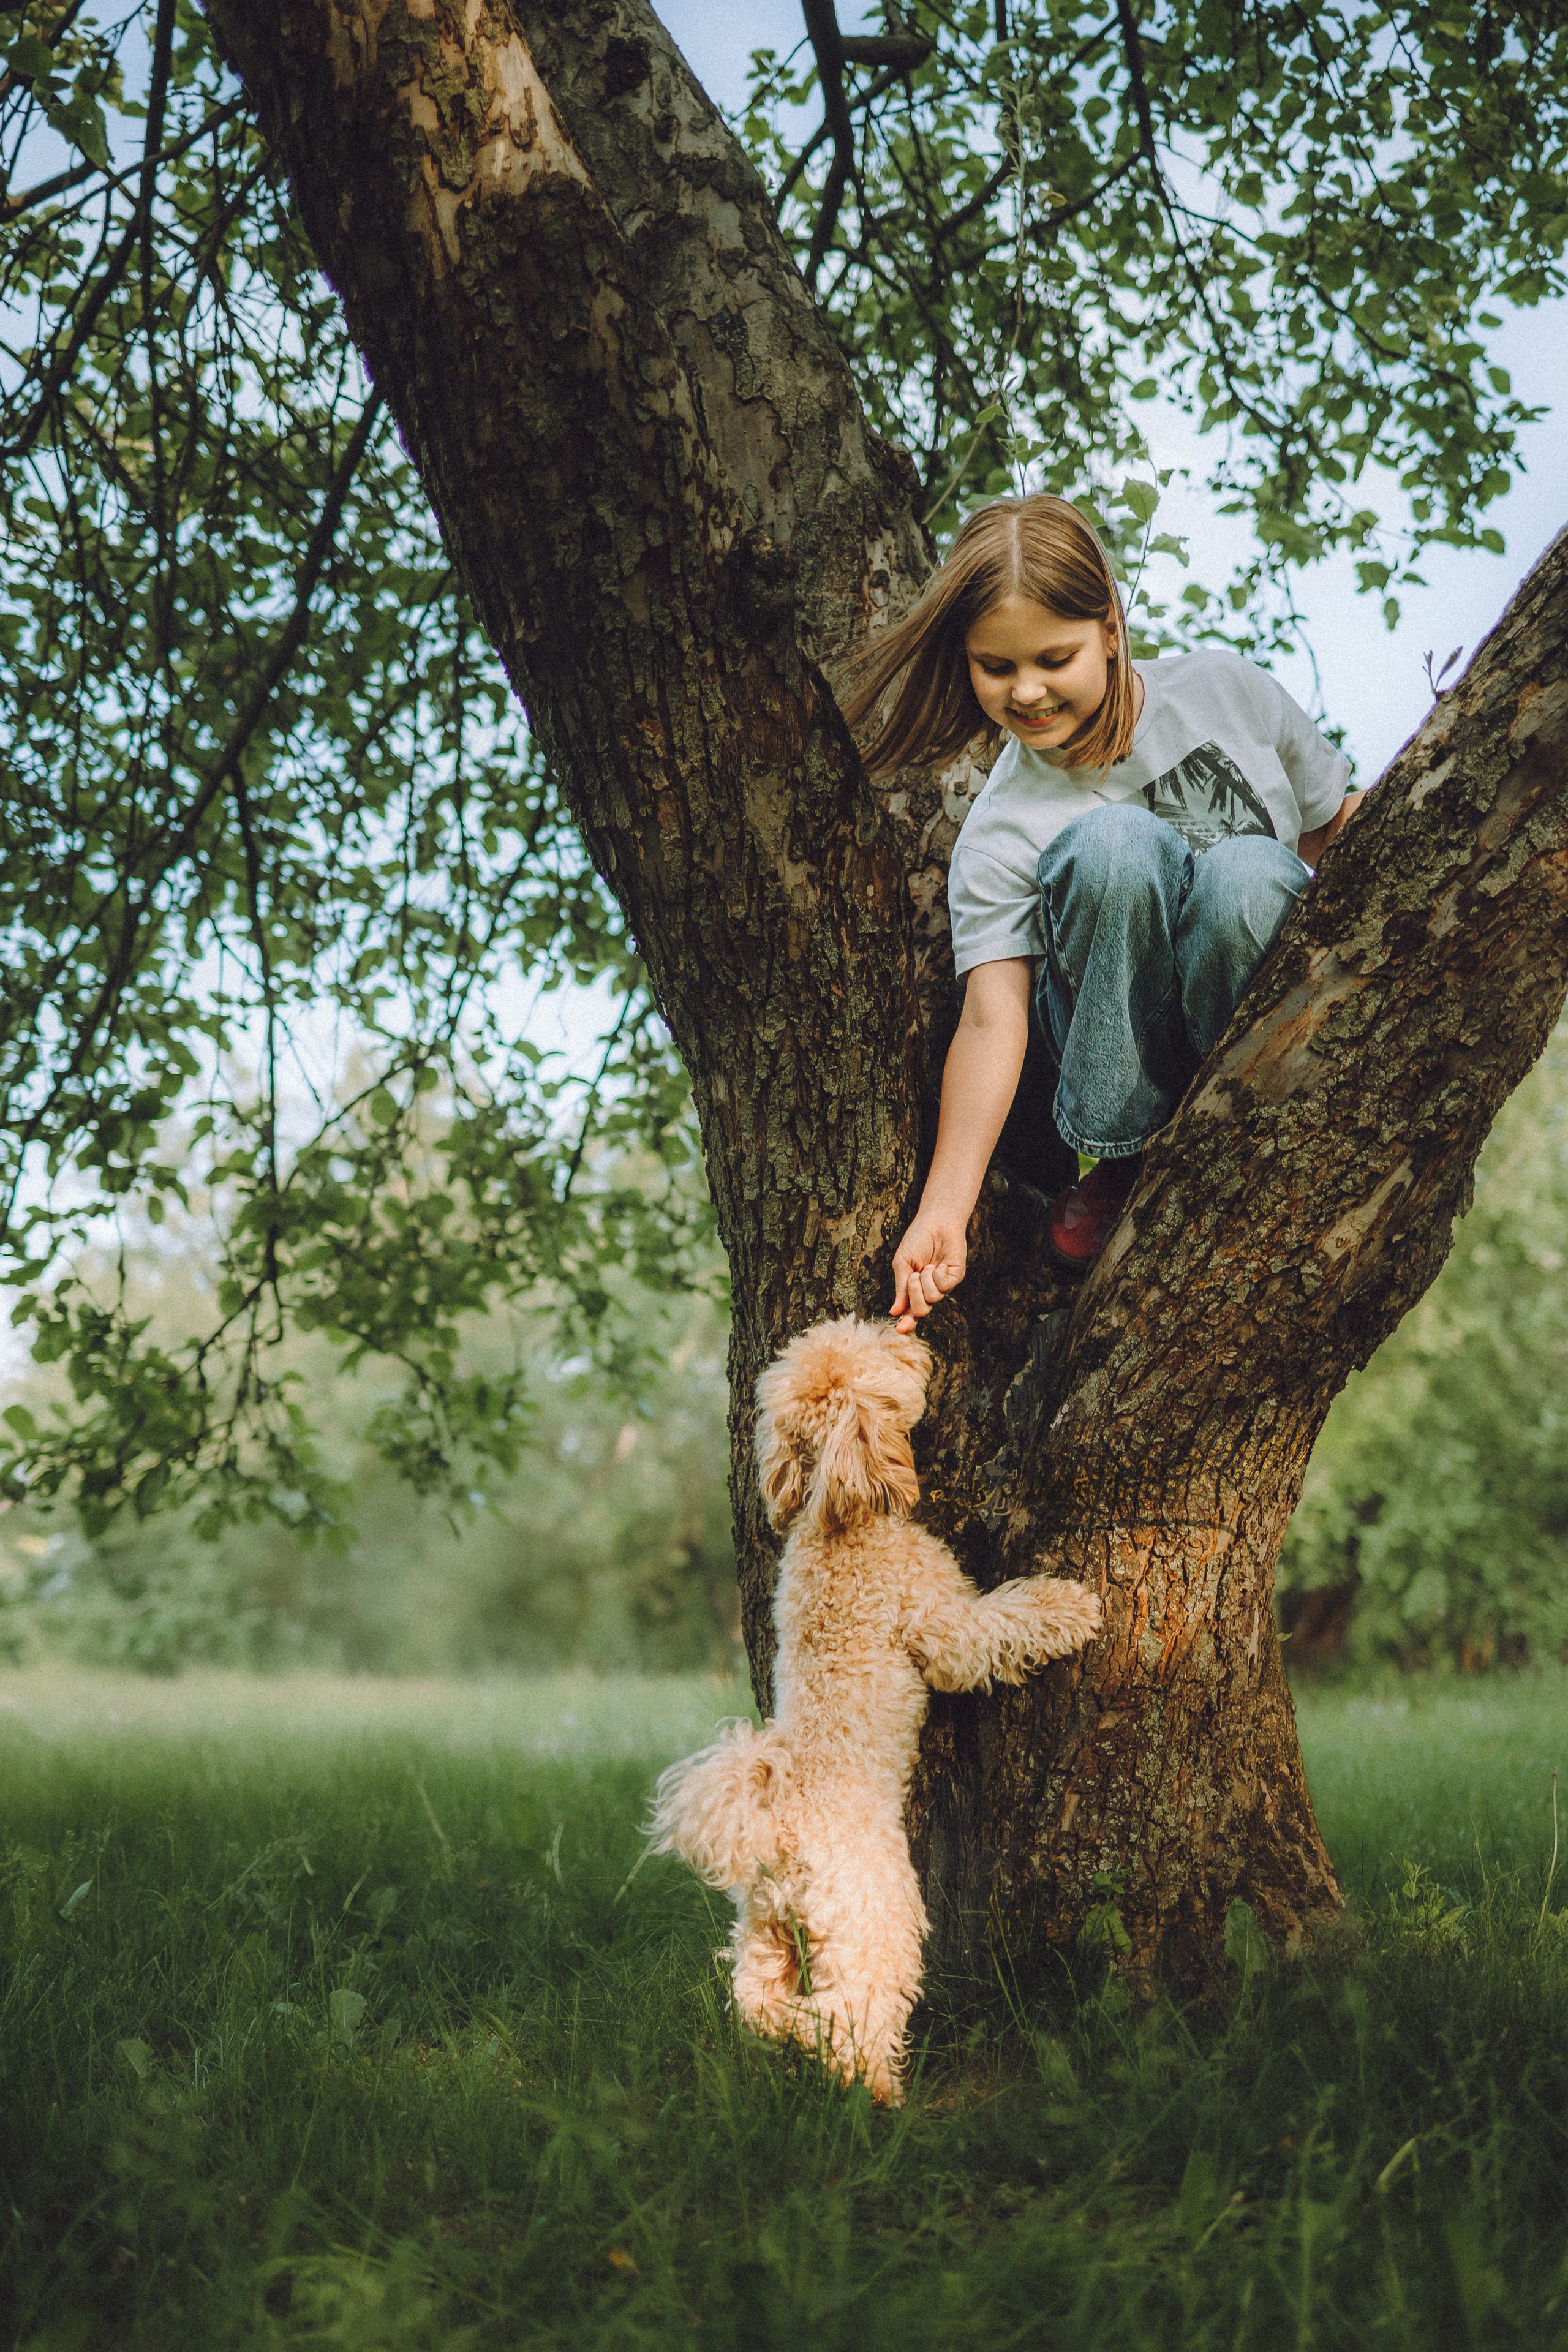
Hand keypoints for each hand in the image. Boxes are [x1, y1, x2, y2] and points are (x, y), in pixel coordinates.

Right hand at [891, 1211, 967, 1332]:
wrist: (935, 1222)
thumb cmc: (917, 1241)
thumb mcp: (902, 1264)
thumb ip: (900, 1288)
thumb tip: (895, 1312)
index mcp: (914, 1289)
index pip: (911, 1312)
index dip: (907, 1323)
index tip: (900, 1330)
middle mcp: (929, 1291)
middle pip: (922, 1311)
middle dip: (914, 1294)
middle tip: (914, 1276)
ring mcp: (943, 1286)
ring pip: (933, 1299)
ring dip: (926, 1281)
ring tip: (928, 1265)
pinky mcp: (955, 1278)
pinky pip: (945, 1287)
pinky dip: (938, 1275)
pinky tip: (939, 1264)